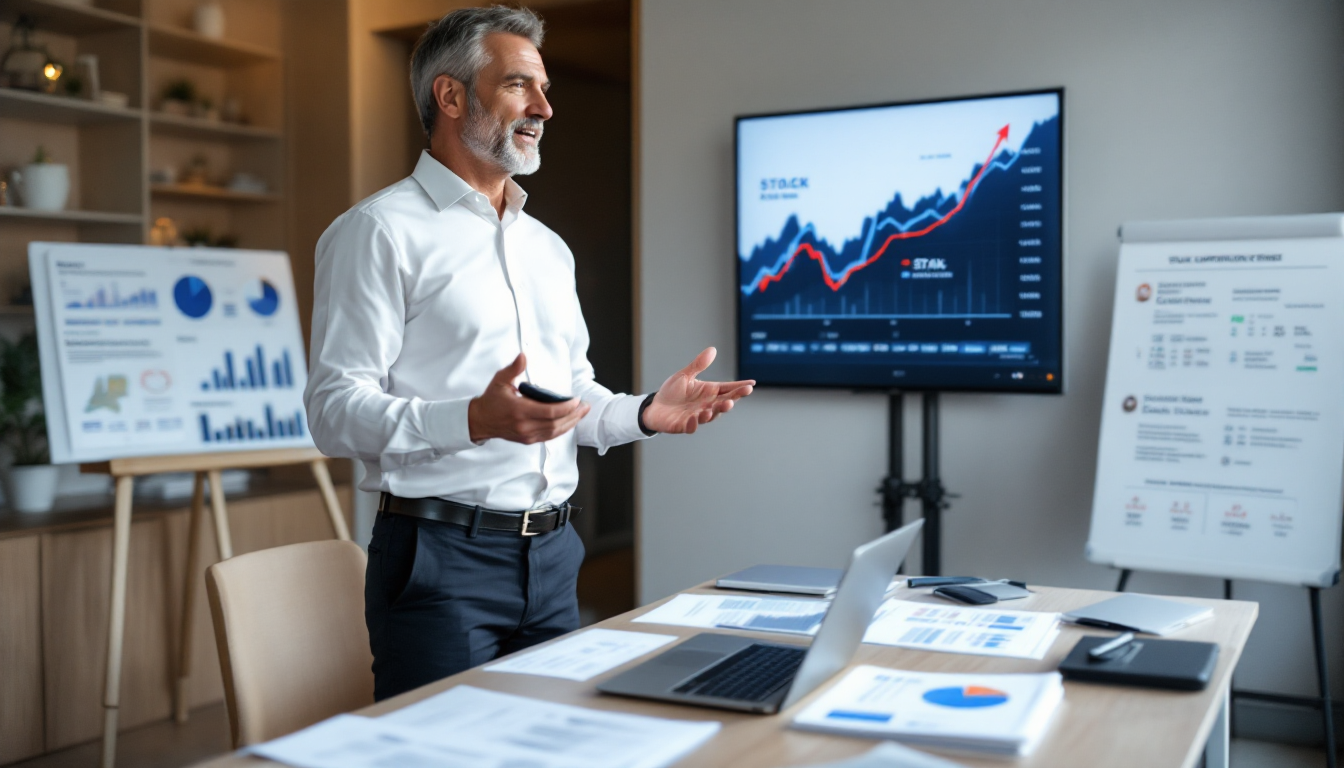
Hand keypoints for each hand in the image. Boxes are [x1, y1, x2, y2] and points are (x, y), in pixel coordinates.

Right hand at [468, 354, 590, 443]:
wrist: (480, 420)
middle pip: (556, 423)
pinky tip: (570, 421)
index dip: (566, 407)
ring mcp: (527, 435)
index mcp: (519, 410)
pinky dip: (562, 429)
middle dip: (574, 415)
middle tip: (586, 406)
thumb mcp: (500, 381)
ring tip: (582, 413)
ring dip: (571, 423)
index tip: (576, 399)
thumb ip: (513, 368)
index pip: (549, 412)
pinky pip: (549, 436)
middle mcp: (524, 426)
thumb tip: (523, 356)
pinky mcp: (528, 440)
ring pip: (555, 432)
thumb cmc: (491, 400)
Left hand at [642, 347, 753, 433]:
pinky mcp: (684, 425)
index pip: (727, 389)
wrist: (655, 406)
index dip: (739, 388)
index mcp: (709, 392)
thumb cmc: (673, 392)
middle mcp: (706, 405)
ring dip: (715, 412)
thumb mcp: (685, 375)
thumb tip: (713, 350)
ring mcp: (696, 416)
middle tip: (737, 396)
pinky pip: (691, 426)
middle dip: (731, 401)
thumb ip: (698, 365)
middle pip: (722, 404)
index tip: (751, 384)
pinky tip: (695, 418)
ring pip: (710, 416)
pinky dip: (694, 424)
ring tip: (722, 406)